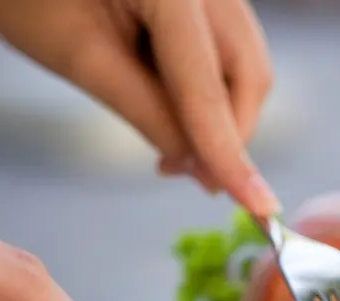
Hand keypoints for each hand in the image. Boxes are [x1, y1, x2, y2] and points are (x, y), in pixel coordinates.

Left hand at [0, 0, 279, 215]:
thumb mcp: (79, 57)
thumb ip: (147, 111)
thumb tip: (198, 165)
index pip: (207, 87)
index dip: (228, 154)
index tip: (260, 209)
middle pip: (249, 73)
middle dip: (229, 134)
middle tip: (186, 176)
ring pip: (247, 66)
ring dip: (221, 116)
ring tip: (173, 147)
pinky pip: (229, 52)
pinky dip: (211, 91)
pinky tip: (174, 107)